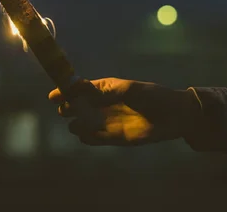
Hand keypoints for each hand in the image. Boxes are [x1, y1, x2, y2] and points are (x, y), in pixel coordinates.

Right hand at [48, 78, 198, 145]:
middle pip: (77, 106)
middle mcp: (103, 104)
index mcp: (105, 89)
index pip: (79, 89)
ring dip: (77, 124)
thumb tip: (81, 88)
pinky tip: (83, 136)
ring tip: (76, 125)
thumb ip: (104, 91)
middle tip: (65, 110)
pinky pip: (94, 138)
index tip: (53, 96)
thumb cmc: (151, 97)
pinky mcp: (113, 137)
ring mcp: (107, 121)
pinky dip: (87, 138)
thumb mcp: (128, 90)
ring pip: (83, 124)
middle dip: (68, 107)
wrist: (173, 116)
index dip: (65, 91)